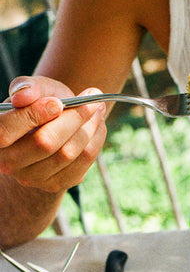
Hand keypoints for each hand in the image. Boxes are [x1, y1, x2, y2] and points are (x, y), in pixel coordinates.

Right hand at [0, 75, 106, 192]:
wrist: (50, 131)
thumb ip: (26, 87)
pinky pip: (82, 164)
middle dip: (73, 118)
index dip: (34, 115)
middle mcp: (8, 163)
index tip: (58, 102)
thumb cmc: (39, 104)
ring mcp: (32, 178)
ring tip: (97, 108)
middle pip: (44, 143)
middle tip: (92, 99)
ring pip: (67, 154)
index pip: (7, 130)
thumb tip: (22, 96)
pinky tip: (99, 126)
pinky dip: (95, 141)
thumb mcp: (32, 90)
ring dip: (89, 128)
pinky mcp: (55, 185)